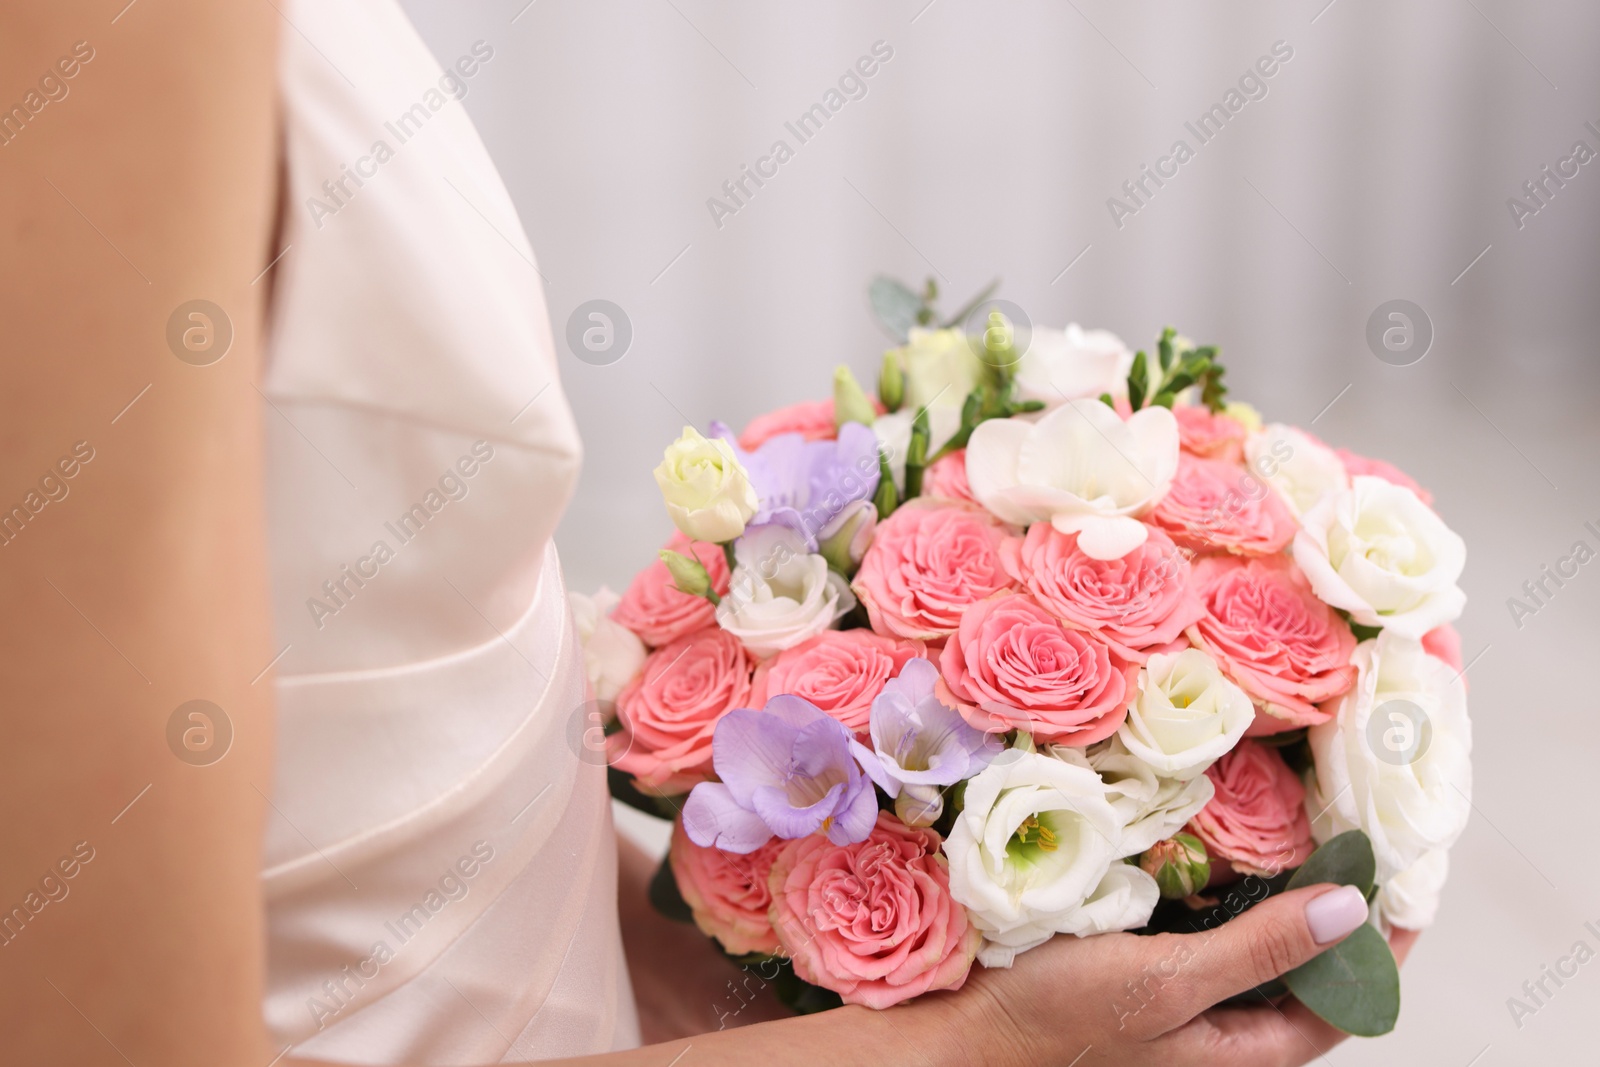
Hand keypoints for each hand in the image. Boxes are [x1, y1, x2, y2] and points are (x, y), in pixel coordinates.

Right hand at [915, 884, 1410, 1066]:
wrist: (971, 1030)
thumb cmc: (1060, 1019)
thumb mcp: (1170, 980)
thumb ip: (1262, 948)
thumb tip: (1351, 910)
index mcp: (1246, 1053)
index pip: (1348, 1001)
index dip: (1383, 945)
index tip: (1404, 880)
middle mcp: (1227, 1032)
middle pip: (1309, 972)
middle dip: (1334, 910)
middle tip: (1352, 839)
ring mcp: (1190, 1003)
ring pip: (1262, 948)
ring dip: (1281, 895)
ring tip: (1301, 835)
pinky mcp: (1155, 973)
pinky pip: (1212, 932)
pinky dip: (1226, 892)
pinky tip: (1221, 853)